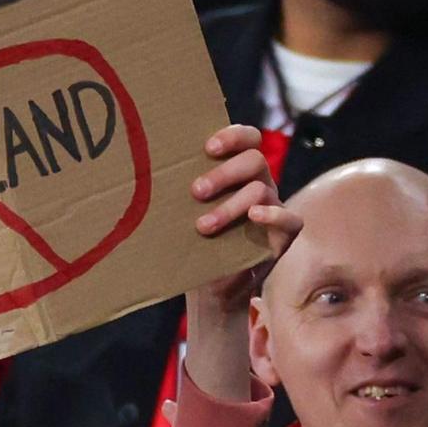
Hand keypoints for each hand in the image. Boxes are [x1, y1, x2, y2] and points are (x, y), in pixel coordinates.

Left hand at [184, 125, 297, 398]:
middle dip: (224, 173)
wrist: (209, 291)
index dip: (232, 136)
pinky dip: (274, 214)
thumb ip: (178, 190)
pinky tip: (255, 216)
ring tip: (203, 226)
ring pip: (262, 190)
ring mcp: (273, 209)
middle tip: (196, 191)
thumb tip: (136, 171)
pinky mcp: (283, 236)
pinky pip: (291, 219)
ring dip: (231, 205)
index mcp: (237, 172)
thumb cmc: (192, 245)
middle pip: (255, 160)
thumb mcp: (183, 214)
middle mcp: (258, 185)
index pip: (248, 138)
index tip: (207, 148)